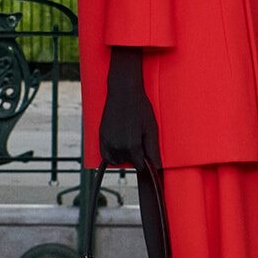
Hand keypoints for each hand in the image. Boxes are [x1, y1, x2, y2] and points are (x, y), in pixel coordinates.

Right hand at [98, 46, 162, 169]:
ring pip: (116, 160)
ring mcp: (106, 142)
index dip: (146, 160)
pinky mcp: (101, 136)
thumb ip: (153, 150)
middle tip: (140, 138)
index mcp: (131, 146)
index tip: (148, 150)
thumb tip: (156, 167)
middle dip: (135, 156)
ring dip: (124, 156)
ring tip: (130, 140)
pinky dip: (112, 154)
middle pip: (128, 163)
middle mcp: (116, 147)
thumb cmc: (140, 107)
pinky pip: (105, 155)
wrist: (123, 90)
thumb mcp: (151, 129)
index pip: (140, 165)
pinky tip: (120, 144)